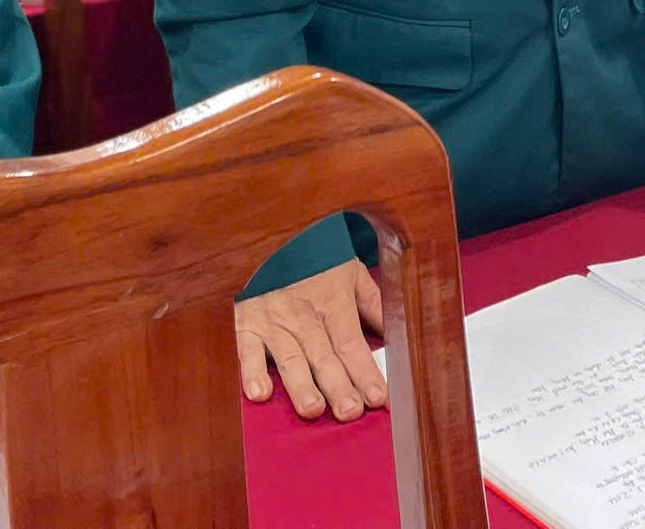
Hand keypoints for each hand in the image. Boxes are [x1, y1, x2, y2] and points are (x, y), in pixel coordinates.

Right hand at [234, 259, 386, 421]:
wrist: (271, 232)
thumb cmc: (316, 258)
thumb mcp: (351, 271)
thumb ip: (374, 304)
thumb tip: (397, 336)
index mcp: (332, 302)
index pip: (351, 343)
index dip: (364, 371)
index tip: (379, 398)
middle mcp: (304, 315)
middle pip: (323, 356)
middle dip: (337, 385)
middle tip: (350, 412)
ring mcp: (274, 321)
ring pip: (289, 358)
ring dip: (300, 385)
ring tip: (312, 409)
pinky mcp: (248, 324)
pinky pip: (248, 350)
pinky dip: (252, 371)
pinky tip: (260, 394)